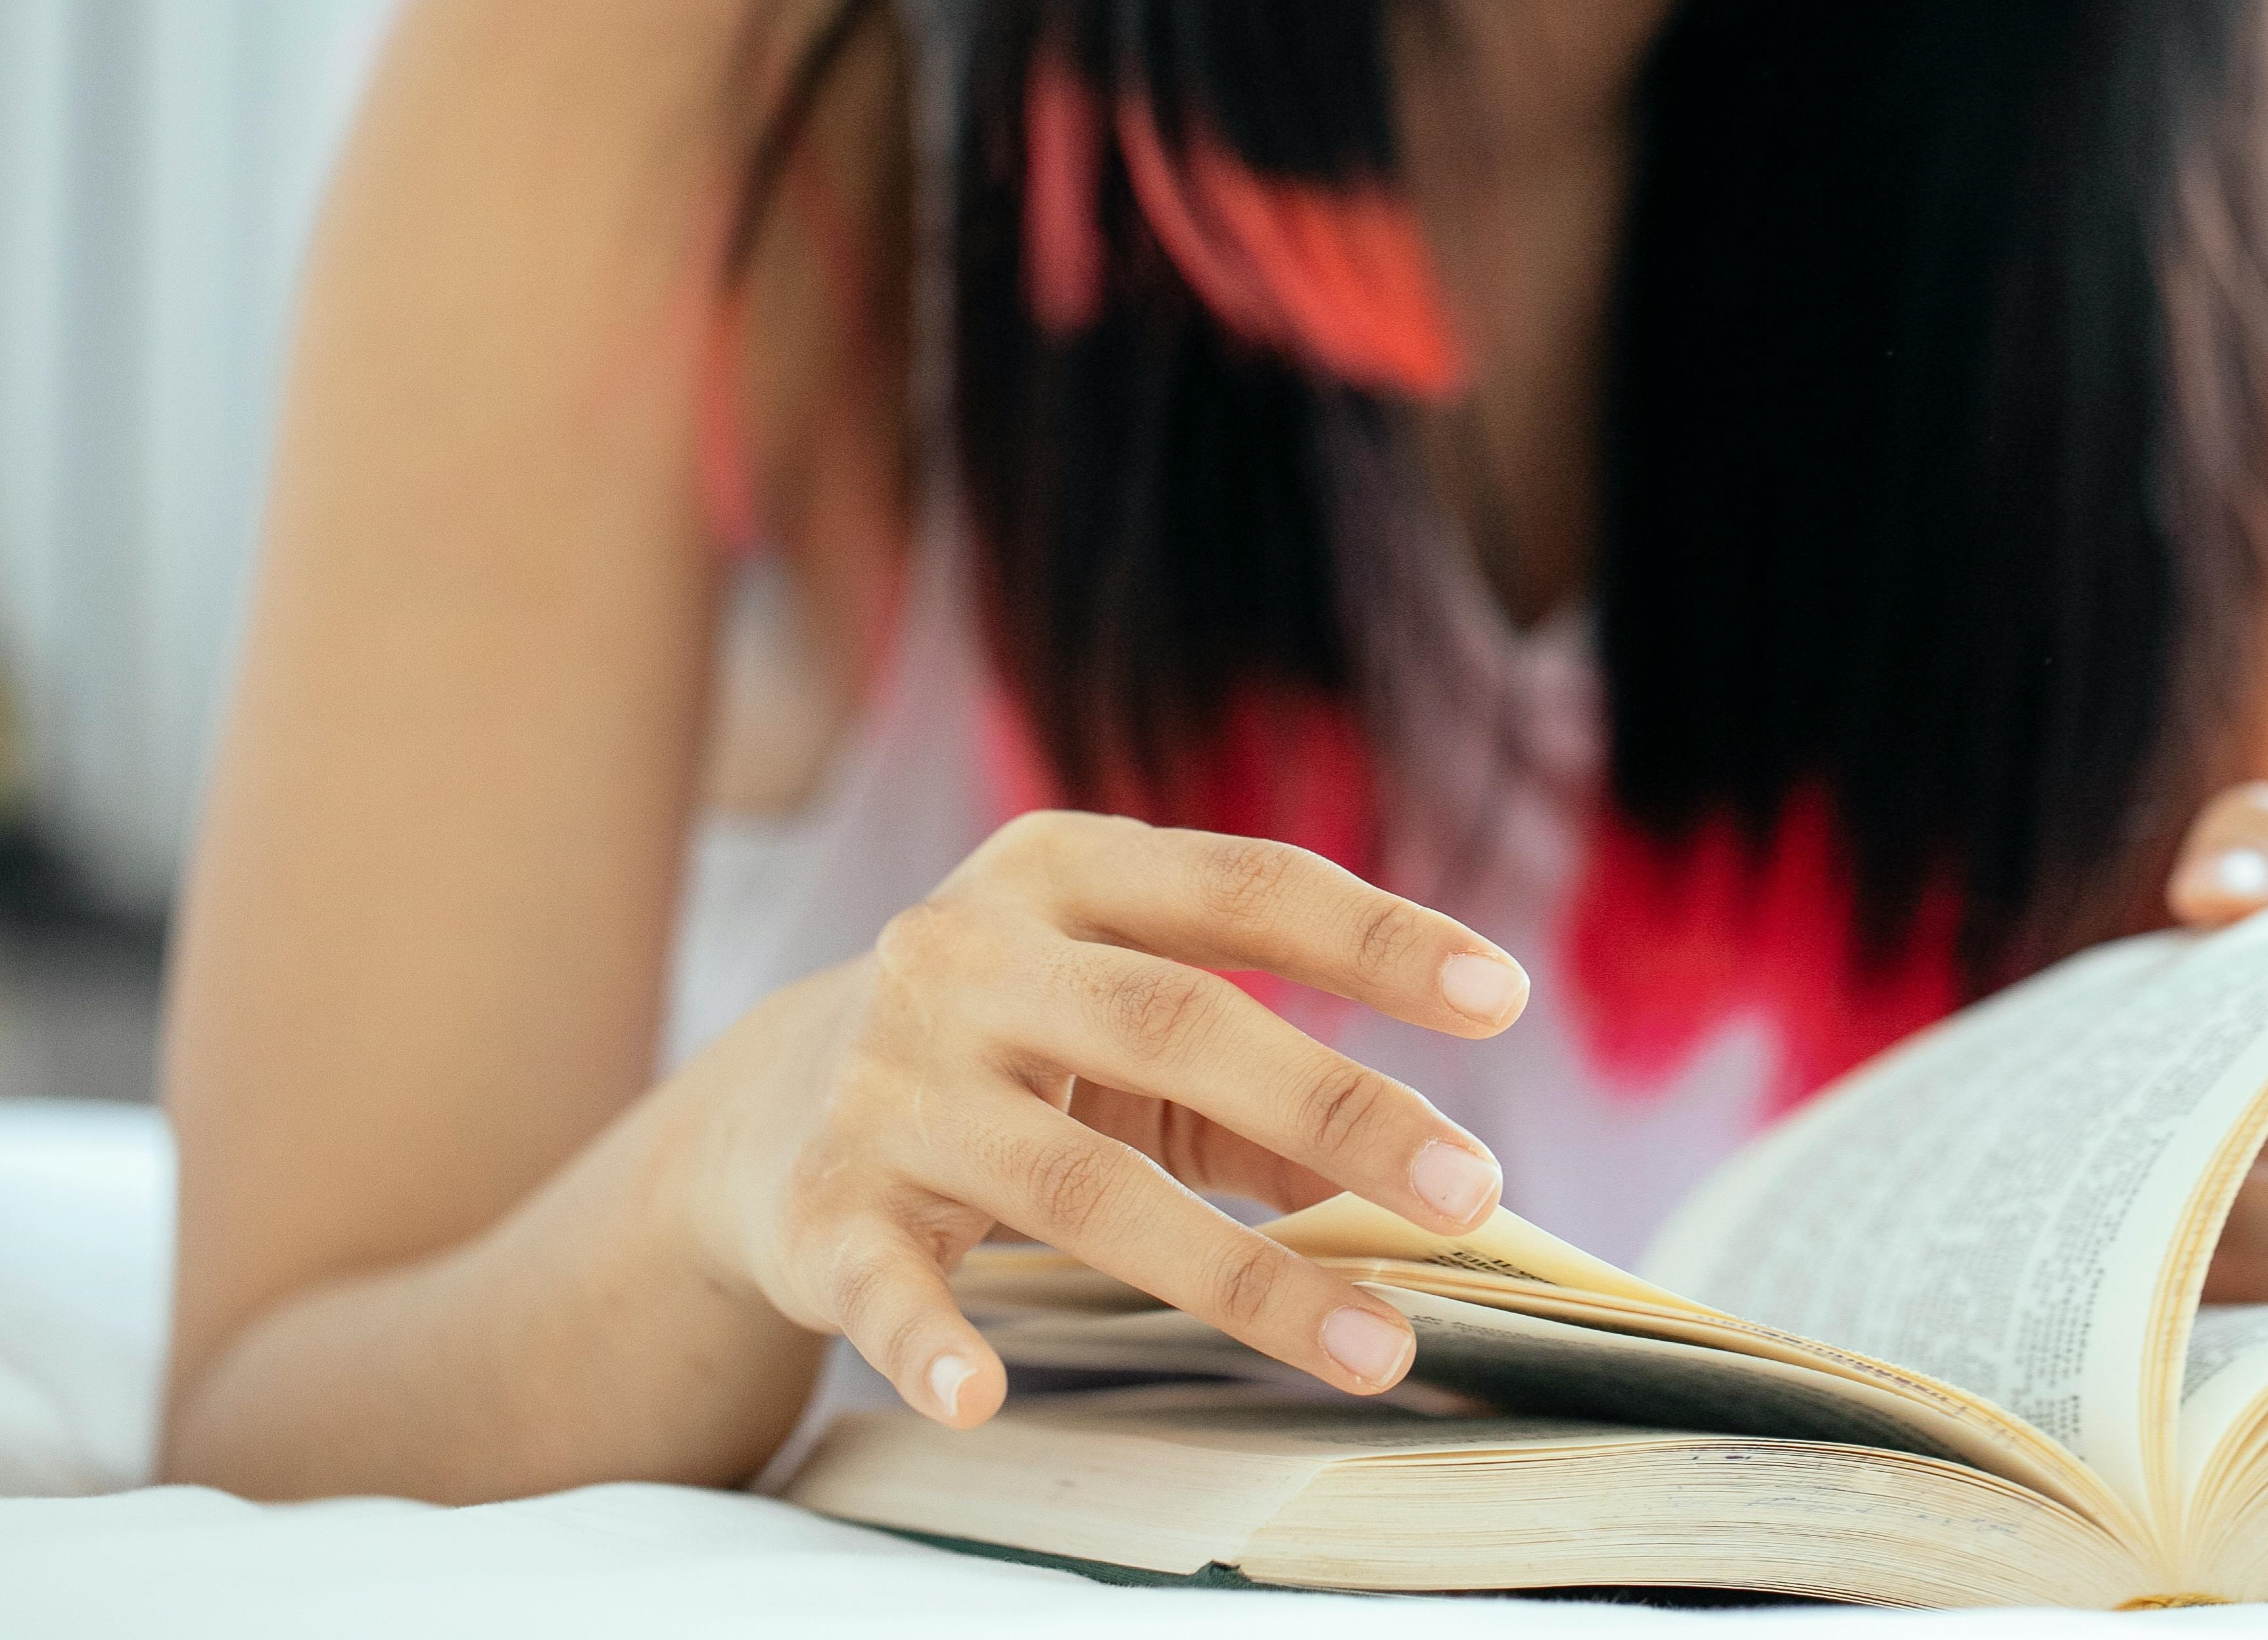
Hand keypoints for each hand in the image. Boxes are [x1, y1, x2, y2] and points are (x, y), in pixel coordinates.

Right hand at [664, 811, 1528, 1429]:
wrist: (761, 1111)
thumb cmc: (1009, 1052)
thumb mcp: (1129, 1032)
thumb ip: (1262, 1092)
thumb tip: (1413, 1167)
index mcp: (1061, 871)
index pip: (1246, 885)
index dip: (1376, 937)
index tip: (1505, 997)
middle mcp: (969, 957)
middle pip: (1179, 1024)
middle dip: (1338, 1107)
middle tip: (1474, 1189)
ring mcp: (893, 1084)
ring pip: (1080, 1184)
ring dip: (1240, 1276)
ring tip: (1375, 1346)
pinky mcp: (824, 1208)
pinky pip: (887, 1284)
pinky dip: (932, 1342)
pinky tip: (984, 1397)